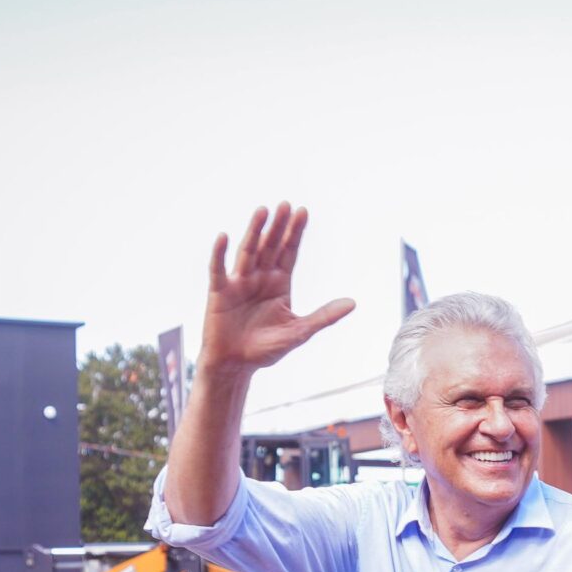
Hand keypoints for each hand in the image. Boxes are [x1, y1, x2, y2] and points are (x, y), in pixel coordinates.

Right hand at [199, 203, 354, 377]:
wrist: (236, 366)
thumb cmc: (265, 350)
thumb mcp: (299, 332)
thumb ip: (324, 316)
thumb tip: (353, 303)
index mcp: (279, 284)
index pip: (289, 252)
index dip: (295, 233)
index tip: (303, 212)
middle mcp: (259, 278)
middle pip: (270, 246)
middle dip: (279, 227)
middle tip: (286, 205)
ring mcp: (239, 282)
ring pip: (248, 251)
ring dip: (255, 231)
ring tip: (263, 211)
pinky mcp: (219, 292)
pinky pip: (219, 269)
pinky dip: (220, 254)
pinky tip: (224, 237)